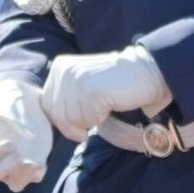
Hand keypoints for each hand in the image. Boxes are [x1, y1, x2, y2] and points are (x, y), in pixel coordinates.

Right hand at [0, 75, 52, 192]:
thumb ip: (17, 118)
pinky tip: (42, 164)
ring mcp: (16, 159)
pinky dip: (37, 174)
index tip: (10, 142)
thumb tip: (30, 136)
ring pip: (14, 182)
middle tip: (22, 156)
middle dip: (9, 169)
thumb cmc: (9, 98)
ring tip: (35, 163)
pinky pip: (32, 177)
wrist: (22, 96)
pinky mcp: (33, 159)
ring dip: (23, 176)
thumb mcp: (10, 103)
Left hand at [39, 47, 171, 141]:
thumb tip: (52, 122)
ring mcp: (77, 80)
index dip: (61, 120)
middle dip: (73, 125)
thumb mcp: (81, 86)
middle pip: (56, 114)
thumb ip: (64, 98)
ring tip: (103, 108)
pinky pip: (87, 119)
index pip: (46, 105)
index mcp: (59, 68)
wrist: (147, 72)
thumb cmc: (115, 84)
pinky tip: (110, 106)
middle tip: (93, 120)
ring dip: (89, 121)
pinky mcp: (91, 91)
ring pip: (71, 119)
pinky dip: (99, 119)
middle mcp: (64, 71)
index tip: (78, 123)